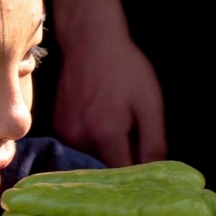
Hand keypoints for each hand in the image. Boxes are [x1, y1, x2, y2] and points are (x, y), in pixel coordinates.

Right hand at [51, 0, 166, 166]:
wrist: (90, 40)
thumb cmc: (125, 68)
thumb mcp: (150, 104)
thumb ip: (154, 142)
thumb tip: (156, 173)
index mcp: (105, 134)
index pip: (124, 174)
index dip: (139, 175)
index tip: (150, 171)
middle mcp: (80, 139)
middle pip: (107, 169)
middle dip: (124, 162)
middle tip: (138, 143)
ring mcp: (66, 133)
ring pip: (94, 159)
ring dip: (109, 151)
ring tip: (119, 124)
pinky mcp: (59, 127)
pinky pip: (82, 146)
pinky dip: (95, 141)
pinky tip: (104, 120)